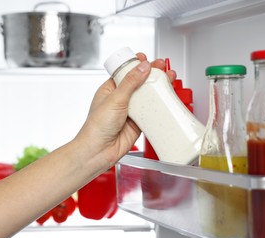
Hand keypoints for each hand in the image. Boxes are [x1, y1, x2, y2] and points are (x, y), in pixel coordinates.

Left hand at [74, 53, 175, 173]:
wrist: (98, 151)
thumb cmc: (96, 127)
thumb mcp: (114, 99)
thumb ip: (130, 82)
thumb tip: (142, 67)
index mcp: (110, 89)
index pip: (126, 72)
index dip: (137, 64)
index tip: (147, 59)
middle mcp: (121, 99)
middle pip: (140, 82)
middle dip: (152, 73)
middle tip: (162, 67)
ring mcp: (131, 111)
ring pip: (147, 97)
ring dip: (158, 88)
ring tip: (168, 78)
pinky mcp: (139, 123)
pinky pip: (152, 112)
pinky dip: (160, 106)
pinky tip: (166, 98)